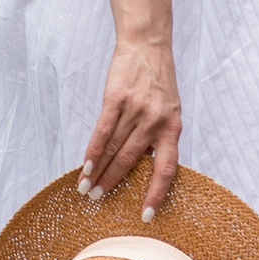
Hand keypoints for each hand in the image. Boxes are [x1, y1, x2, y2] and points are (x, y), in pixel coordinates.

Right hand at [81, 35, 182, 218]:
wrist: (147, 44)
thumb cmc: (158, 80)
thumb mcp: (170, 109)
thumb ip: (159, 137)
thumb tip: (144, 167)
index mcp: (173, 128)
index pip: (166, 169)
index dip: (156, 193)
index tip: (146, 215)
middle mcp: (155, 121)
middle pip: (131, 161)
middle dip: (113, 183)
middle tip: (99, 201)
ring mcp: (136, 109)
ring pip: (113, 149)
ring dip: (98, 172)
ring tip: (87, 189)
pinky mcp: (116, 98)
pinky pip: (102, 131)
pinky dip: (92, 151)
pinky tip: (85, 166)